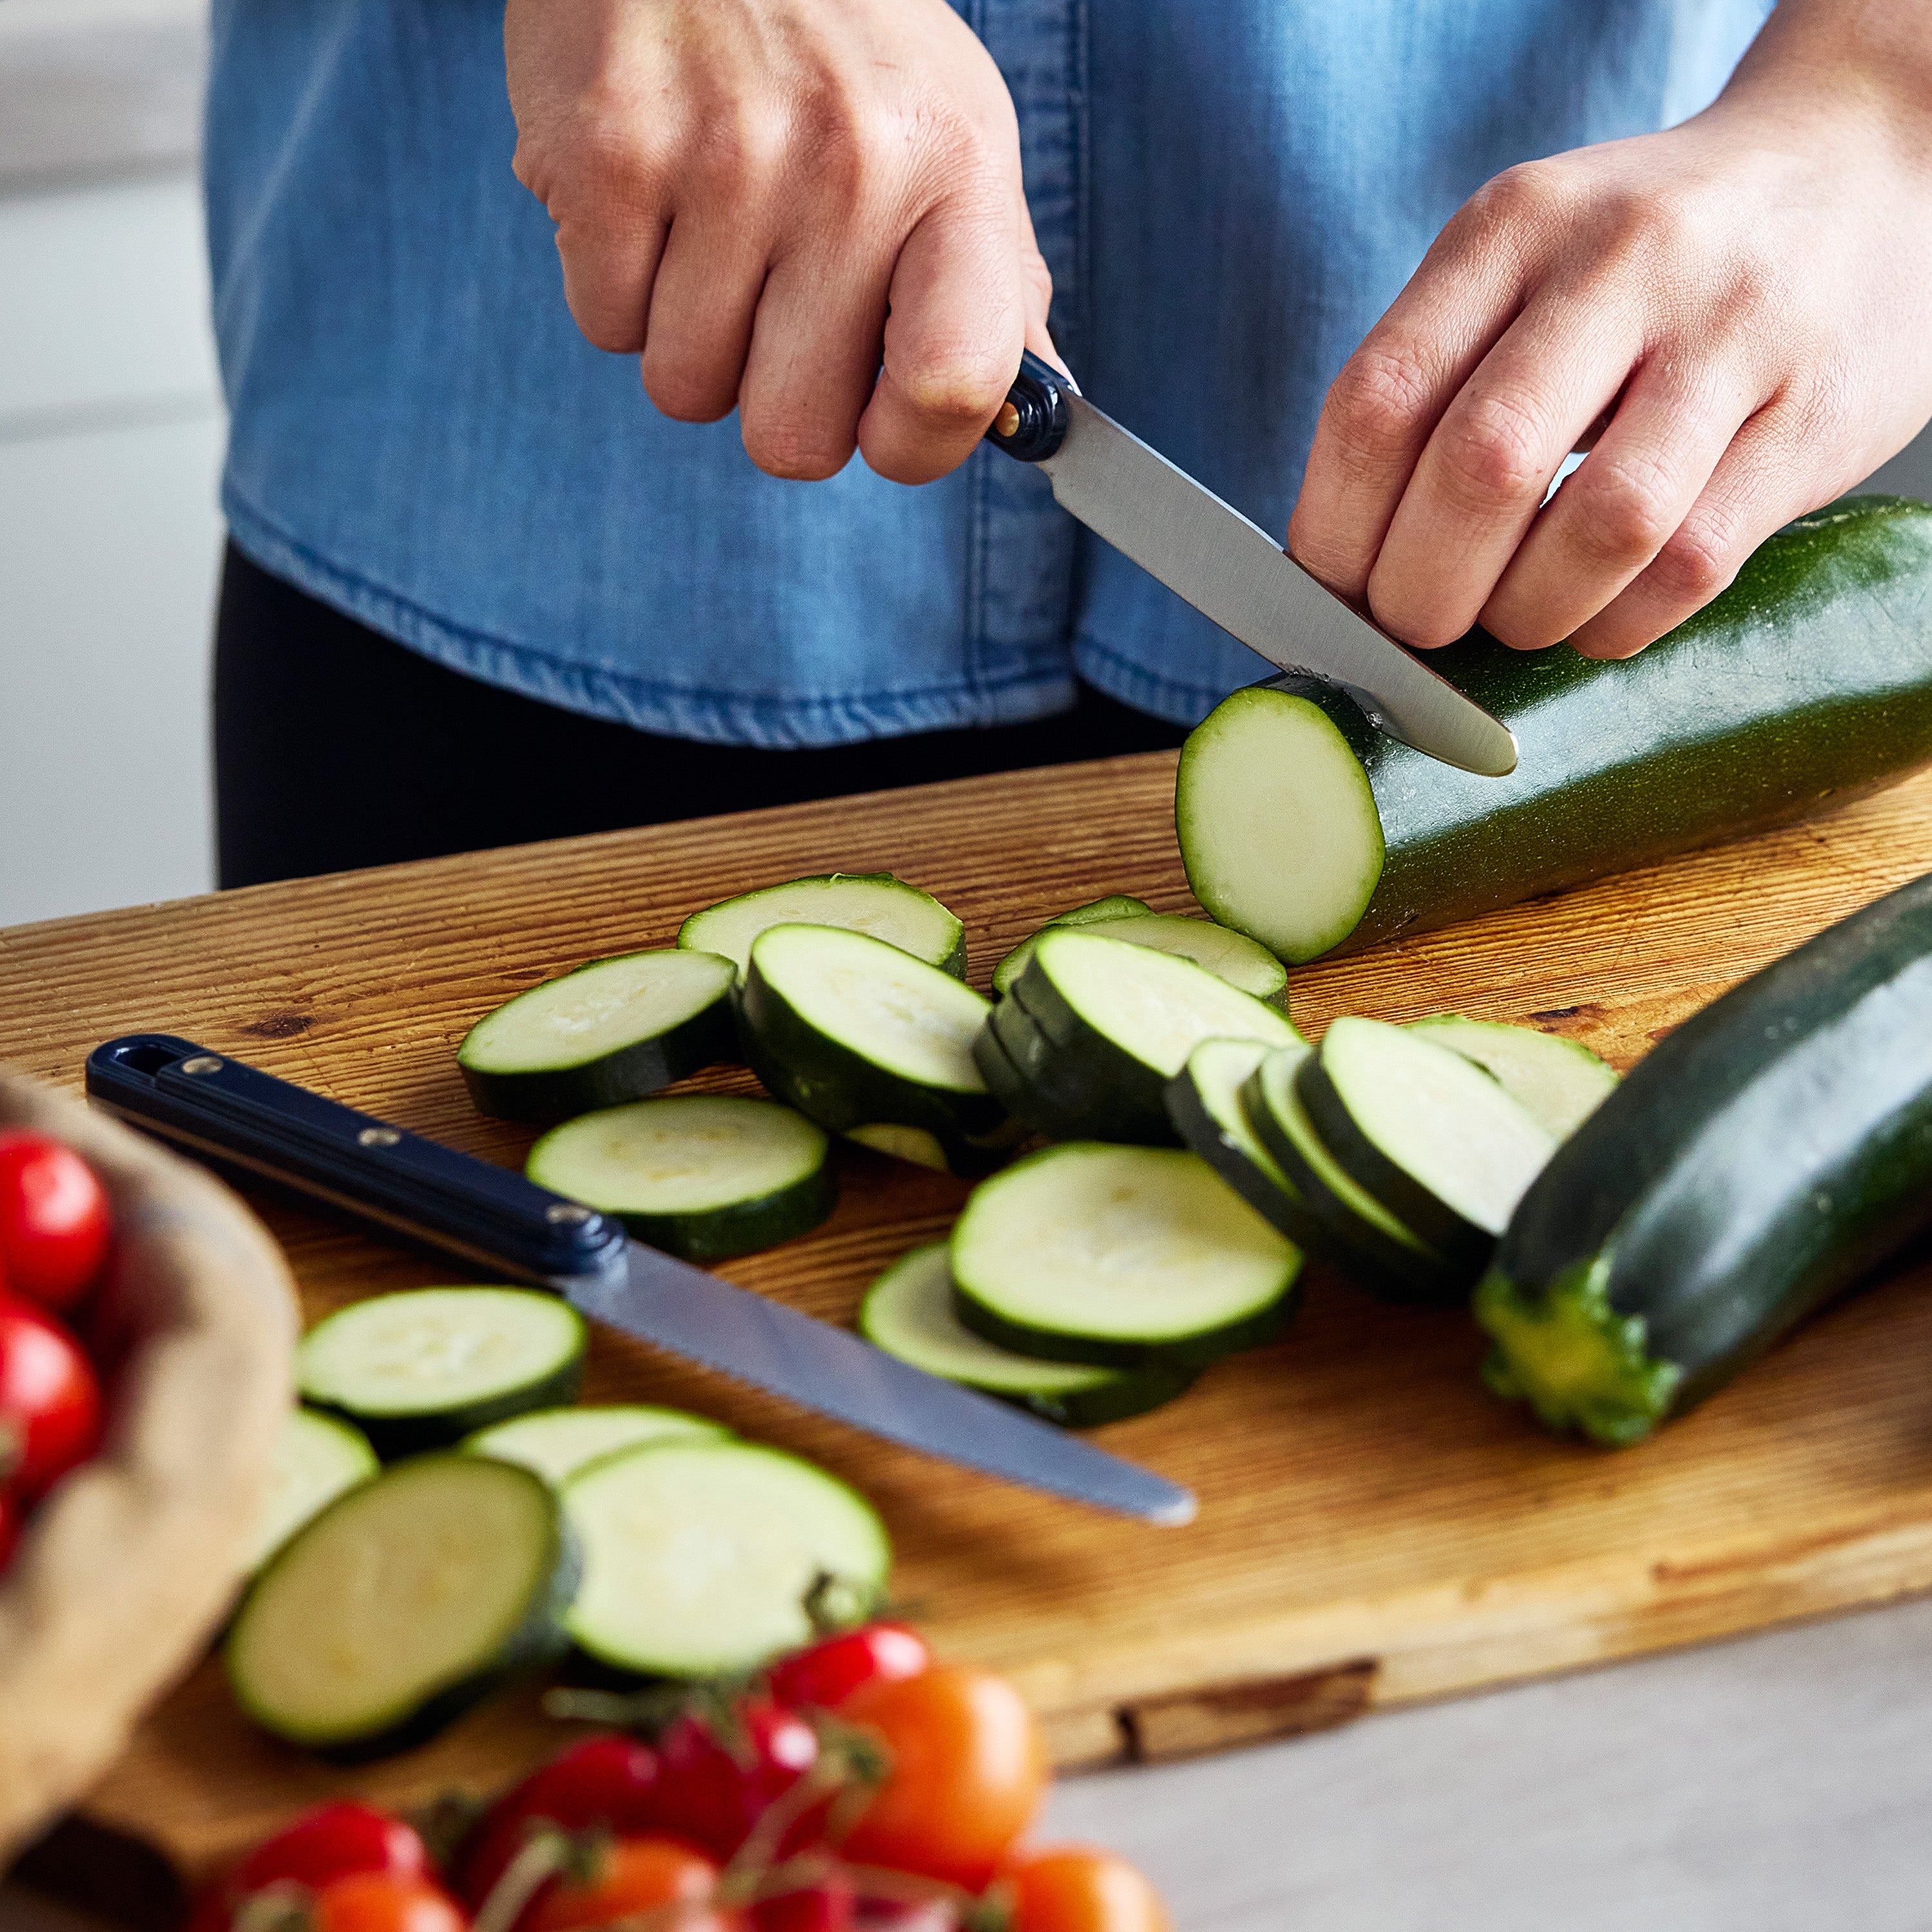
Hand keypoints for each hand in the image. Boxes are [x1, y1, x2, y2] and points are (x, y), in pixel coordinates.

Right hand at [504, 0, 1053, 484]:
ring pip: (685, 387)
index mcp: (954, 174)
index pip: (954, 387)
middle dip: (774, 395)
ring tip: (710, 226)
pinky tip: (652, 197)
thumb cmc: (843, 42)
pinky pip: (604, 327)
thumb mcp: (955, 136)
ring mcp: (720, 160)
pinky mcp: (606, 153)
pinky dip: (617, 285)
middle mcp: (848, 169)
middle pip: (793, 437)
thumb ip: (995, 287)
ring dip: (689, 337)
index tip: (884, 424)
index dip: (911, 447)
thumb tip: (1033, 420)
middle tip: (775, 300)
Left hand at [1287, 0, 1931, 658]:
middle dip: (1420, 593)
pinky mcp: (1809, 418)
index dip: (1333, 533)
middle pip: (1478, 472)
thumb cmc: (1643, 260)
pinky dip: (1615, 623)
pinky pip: (1687, 564)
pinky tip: (1594, 615)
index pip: (1377, 403)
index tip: (1326, 599)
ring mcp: (1729, 335)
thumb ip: (1432, 386)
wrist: (1860, 169)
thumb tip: (1330, 572)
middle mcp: (1619, 263)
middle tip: (1413, 629)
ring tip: (1511, 620)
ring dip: (1525, 616)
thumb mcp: (1523, 262)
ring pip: (1595, 528)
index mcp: (1512, 226)